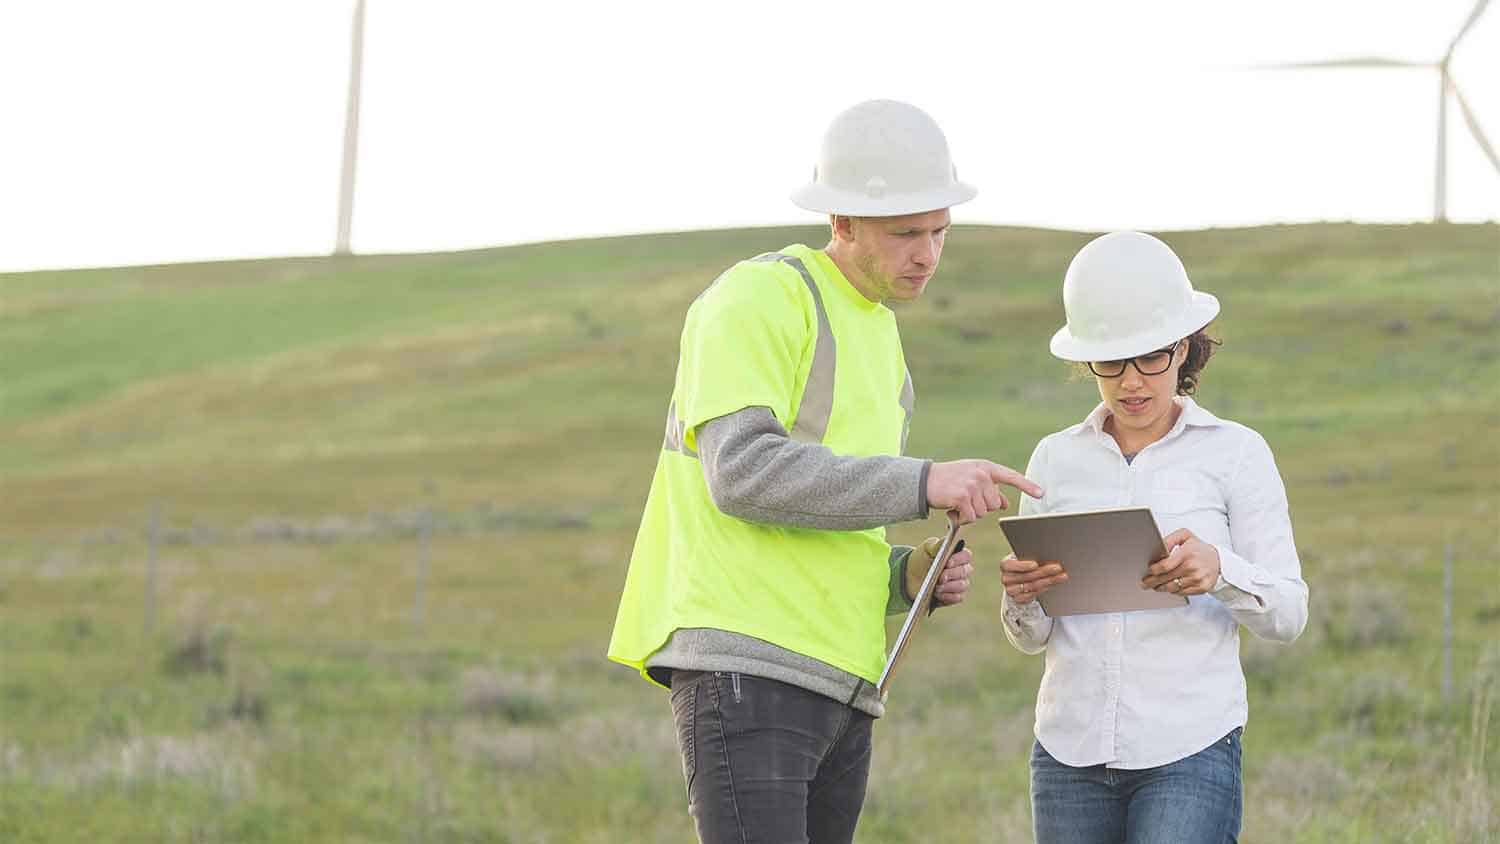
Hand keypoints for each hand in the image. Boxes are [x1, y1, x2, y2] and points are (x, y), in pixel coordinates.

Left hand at [906, 536, 973, 606]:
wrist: (911, 577)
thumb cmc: (922, 560)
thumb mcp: (926, 549)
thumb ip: (935, 544)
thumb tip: (945, 541)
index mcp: (957, 555)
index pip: (966, 555)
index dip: (958, 559)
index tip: (947, 563)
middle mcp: (962, 569)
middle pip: (965, 571)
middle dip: (952, 574)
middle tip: (941, 577)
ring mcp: (960, 583)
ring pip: (962, 585)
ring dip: (949, 586)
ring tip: (936, 587)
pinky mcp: (955, 596)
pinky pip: (957, 597)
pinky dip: (948, 596)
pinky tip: (938, 595)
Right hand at [926, 459, 1043, 524]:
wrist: (924, 480)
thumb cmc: (949, 480)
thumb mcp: (972, 478)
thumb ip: (989, 488)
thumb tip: (1005, 503)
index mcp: (986, 467)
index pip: (1011, 477)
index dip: (1027, 486)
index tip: (1041, 493)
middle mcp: (981, 474)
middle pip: (995, 504)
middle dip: (982, 507)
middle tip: (966, 500)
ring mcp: (972, 485)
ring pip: (983, 513)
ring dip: (971, 513)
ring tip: (958, 502)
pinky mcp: (962, 497)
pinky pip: (971, 517)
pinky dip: (962, 518)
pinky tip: (953, 509)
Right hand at [1000, 554, 1065, 603]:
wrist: (1023, 576)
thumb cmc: (1026, 562)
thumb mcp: (1027, 556)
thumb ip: (1032, 555)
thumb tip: (1047, 552)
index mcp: (1005, 565)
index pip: (1009, 565)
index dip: (1022, 565)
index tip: (1035, 564)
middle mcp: (1006, 578)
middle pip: (1025, 576)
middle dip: (1043, 572)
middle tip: (1057, 568)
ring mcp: (1011, 590)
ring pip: (1031, 586)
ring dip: (1048, 581)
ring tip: (1060, 576)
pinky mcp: (1018, 599)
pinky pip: (1032, 595)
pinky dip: (1043, 589)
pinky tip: (1052, 584)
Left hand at [1141, 528, 1220, 595]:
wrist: (1219, 561)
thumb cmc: (1199, 549)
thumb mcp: (1186, 536)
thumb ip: (1170, 539)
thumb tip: (1158, 548)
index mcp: (1187, 553)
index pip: (1165, 566)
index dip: (1153, 570)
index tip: (1148, 571)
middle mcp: (1192, 567)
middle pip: (1165, 579)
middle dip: (1152, 582)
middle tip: (1144, 583)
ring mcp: (1197, 579)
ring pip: (1172, 588)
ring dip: (1161, 587)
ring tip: (1155, 586)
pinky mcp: (1202, 588)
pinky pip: (1181, 592)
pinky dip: (1173, 591)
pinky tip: (1169, 587)